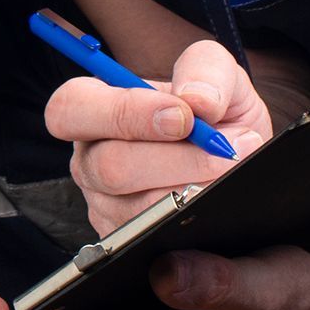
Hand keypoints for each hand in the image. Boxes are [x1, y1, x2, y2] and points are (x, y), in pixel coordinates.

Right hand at [47, 40, 273, 235]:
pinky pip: (155, 236)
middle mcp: (89, 159)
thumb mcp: (215, 74)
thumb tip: (195, 100)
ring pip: (138, 206)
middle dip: (174, 159)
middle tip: (221, 148)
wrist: (238, 159)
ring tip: (232, 167)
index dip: (123, 113)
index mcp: (92, 108)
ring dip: (193, 187)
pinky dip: (194, 216)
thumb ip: (205, 68)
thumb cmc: (216, 111)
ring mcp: (104, 204)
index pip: (71, 108)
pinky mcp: (127, 240)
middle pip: (108, 166)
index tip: (183, 116)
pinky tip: (216, 196)